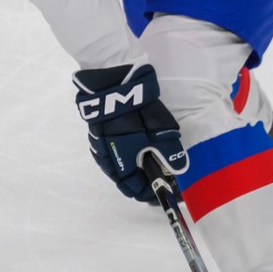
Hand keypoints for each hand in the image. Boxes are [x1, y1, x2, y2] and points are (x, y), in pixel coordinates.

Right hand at [73, 63, 186, 201]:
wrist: (111, 79)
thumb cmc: (137, 108)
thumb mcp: (159, 132)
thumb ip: (168, 153)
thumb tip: (178, 171)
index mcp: (121, 163)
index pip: (136, 190)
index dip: (152, 192)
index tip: (168, 191)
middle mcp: (106, 159)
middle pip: (124, 181)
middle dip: (143, 182)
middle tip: (161, 177)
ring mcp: (97, 144)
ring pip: (115, 167)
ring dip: (131, 169)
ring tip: (149, 162)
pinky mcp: (94, 131)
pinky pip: (108, 152)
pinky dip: (122, 155)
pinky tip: (133, 147)